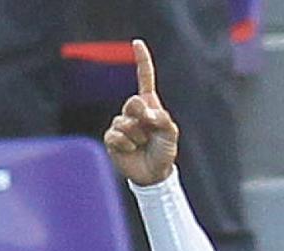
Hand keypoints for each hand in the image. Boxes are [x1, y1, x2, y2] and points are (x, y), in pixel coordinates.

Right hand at [103, 39, 179, 185]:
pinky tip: (130, 150)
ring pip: (124, 123)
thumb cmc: (164, 151)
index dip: (142, 61)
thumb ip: (162, 119)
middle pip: (132, 103)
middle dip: (142, 116)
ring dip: (137, 137)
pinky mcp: (112, 138)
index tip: (137, 43)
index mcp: (149, 106)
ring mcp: (121, 124)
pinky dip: (126, 144)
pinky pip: (115, 136)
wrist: (153, 174)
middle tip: (149, 129)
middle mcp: (134, 112)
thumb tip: (146, 112)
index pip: (144, 79)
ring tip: (142, 145)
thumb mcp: (171, 134)